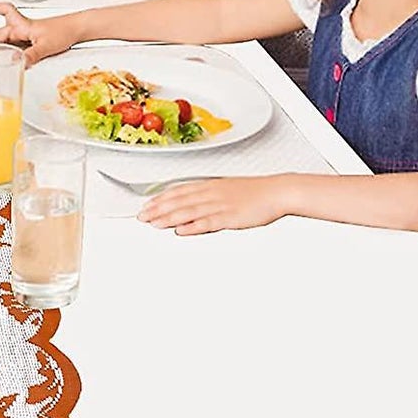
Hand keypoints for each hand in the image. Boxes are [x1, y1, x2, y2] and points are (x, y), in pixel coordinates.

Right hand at [0, 2, 77, 64]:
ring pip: (8, 39)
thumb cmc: (64, 30)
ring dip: (0, 46)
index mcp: (23, 25)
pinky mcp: (33, 40)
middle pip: (0, 32)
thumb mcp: (46, 46)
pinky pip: (17, 45)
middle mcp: (23, 28)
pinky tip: (14, 59)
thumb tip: (17, 64)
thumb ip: (31, 56)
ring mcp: (28, 34)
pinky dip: (12, 51)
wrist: (78, 29)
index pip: (4, 11)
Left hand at [137, 175, 287, 234]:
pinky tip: (181, 231)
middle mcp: (211, 193)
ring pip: (189, 211)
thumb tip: (191, 203)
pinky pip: (208, 222)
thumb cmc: (253, 192)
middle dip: (158, 209)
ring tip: (154, 223)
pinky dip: (193, 227)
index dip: (160, 198)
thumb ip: (207, 195)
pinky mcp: (230, 217)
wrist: (276, 192)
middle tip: (142, 216)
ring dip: (169, 217)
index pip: (178, 191)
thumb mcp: (226, 189)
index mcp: (209, 185)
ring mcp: (220, 204)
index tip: (146, 205)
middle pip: (179, 201)